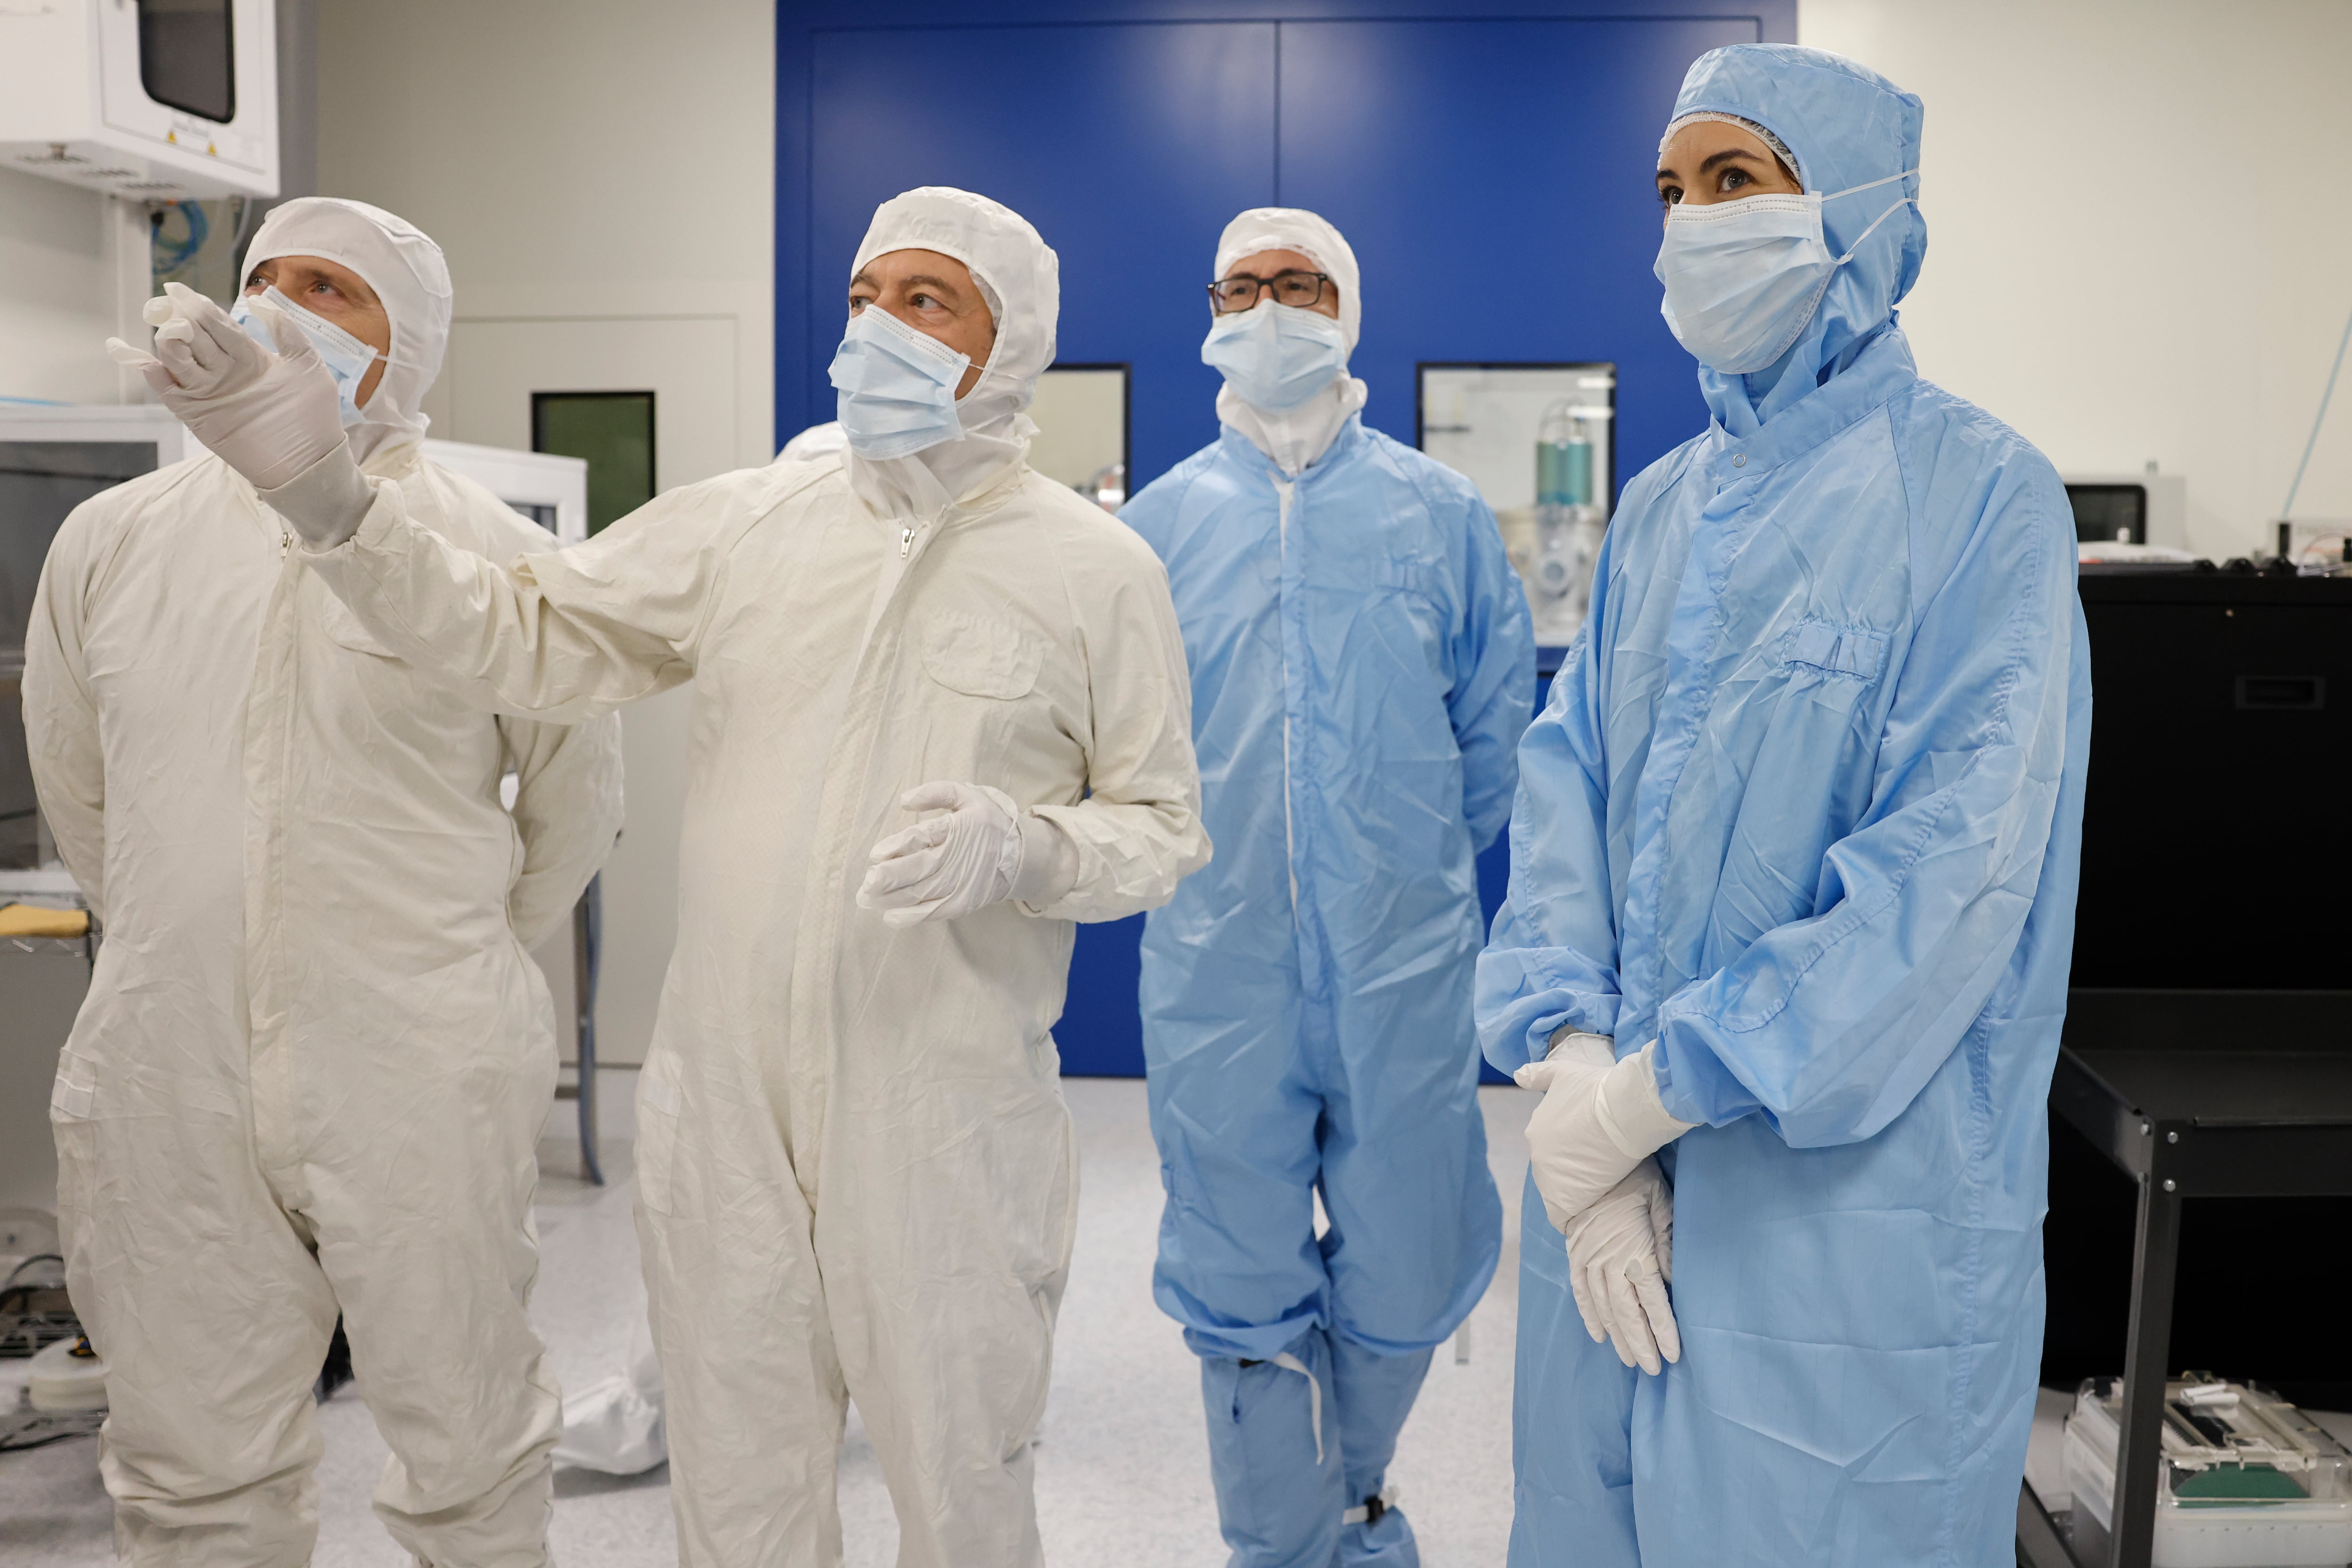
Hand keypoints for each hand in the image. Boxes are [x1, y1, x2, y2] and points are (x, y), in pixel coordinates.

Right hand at [105, 283, 347, 497]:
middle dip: (177, 318)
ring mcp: (208, 391)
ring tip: (171, 329)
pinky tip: (142, 357)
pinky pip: (167, 390)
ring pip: (176, 358)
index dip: (196, 305)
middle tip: (165, 303)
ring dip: (168, 342)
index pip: (214, 322)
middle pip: (191, 335)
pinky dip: (150, 372)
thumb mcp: (306, 362)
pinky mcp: (196, 414)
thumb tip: (256, 299)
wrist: (311, 460)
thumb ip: (284, 329)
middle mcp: (223, 370)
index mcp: (247, 355)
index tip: (176, 289)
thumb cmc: (315, 414)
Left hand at [858, 781, 1025, 926]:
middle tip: (866, 883)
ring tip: (866, 898)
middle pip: (919, 869)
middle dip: (889, 877)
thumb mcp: (968, 796)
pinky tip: (889, 917)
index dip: (897, 846)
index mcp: (960, 827)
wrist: (1023, 857)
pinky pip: (933, 912)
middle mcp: (959, 857)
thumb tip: (905, 800)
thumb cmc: (988, 822)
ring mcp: (961, 883)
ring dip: (891, 898)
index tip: (875, 855)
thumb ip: (936, 792)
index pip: (924, 836)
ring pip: (922, 893)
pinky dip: (911, 917)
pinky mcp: (963, 902)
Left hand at [1516, 1033, 1631, 1231]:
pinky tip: (1590, 1206)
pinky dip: (1574, 1211)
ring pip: (1560, 1188)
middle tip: (1600, 1162)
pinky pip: (1564, 1212)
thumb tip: (1516, 1075)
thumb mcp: (1563, 1072)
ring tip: (1601, 1181)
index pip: (1550, 1145)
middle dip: (1573, 1166)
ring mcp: (1549, 1176)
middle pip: (1555, 1166)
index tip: (1591, 1144)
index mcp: (1535, 1128)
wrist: (1622, 1108)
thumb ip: (1538, 1074)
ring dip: (1577, 1187)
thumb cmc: (1597, 1087)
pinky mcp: (1566, 1196)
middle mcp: (1536, 1152)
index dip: (1572, 1146)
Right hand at [1560, 1159, 1679, 1374]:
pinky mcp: (1575, 1256)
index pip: (1652, 1301)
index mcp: (1634, 1253)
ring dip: (1618, 1337)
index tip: (1674, 1354)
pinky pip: (1581, 1292)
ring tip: (1631, 1360)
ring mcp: (1588, 1261)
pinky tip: (1598, 1336)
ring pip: (1603, 1308)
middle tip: (1653, 1370)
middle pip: (1626, 1314)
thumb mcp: (1663, 1205)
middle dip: (1641, 1344)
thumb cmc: (1635, 1180)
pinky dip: (1589, 1315)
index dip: (1663, 1330)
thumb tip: (1674, 1281)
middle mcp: (1609, 1264)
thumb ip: (1668, 1244)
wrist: (1589, 1161)